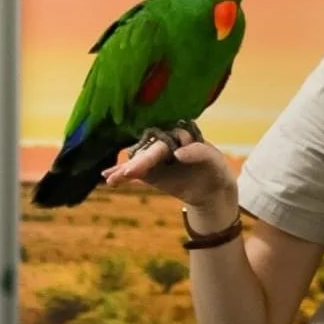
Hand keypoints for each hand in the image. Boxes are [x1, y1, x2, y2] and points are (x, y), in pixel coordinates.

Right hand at [101, 127, 236, 216]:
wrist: (212, 190)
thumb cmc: (215, 169)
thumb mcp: (214, 160)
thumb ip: (199, 152)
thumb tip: (177, 152)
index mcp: (179, 134)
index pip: (166, 141)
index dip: (161, 151)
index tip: (165, 160)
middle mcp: (164, 144)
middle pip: (148, 152)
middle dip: (138, 163)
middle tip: (129, 173)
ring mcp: (155, 159)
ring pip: (138, 162)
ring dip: (123, 170)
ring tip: (111, 178)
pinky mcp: (150, 174)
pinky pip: (134, 173)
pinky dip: (121, 175)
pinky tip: (108, 178)